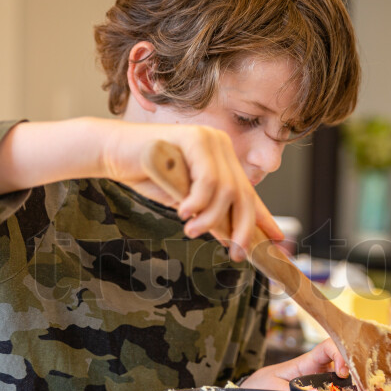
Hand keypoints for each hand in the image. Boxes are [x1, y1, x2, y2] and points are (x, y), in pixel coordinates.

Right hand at [100, 121, 282, 260]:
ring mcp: (209, 139)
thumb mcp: (186, 202)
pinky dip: (198, 202)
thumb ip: (210, 214)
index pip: (249, 193)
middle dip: (242, 229)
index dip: (264, 218)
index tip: (277, 240)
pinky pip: (207, 179)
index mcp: (222, 160)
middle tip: (234, 253)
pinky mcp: (194, 137)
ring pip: (226, 190)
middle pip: (244, 195)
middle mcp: (221, 146)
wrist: (114, 154)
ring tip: (190, 230)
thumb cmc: (148, 176)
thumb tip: (234, 238)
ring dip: (210, 218)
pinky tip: (183, 212)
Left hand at [240, 338, 349, 390]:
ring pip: (345, 377)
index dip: (340, 353)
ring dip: (355, 383)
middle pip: (343, 361)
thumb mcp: (274, 387)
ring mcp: (322, 381)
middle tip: (360, 385)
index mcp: (307, 362)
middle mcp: (318, 369)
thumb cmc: (263, 385)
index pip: (329, 347)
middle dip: (355, 369)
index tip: (342, 371)